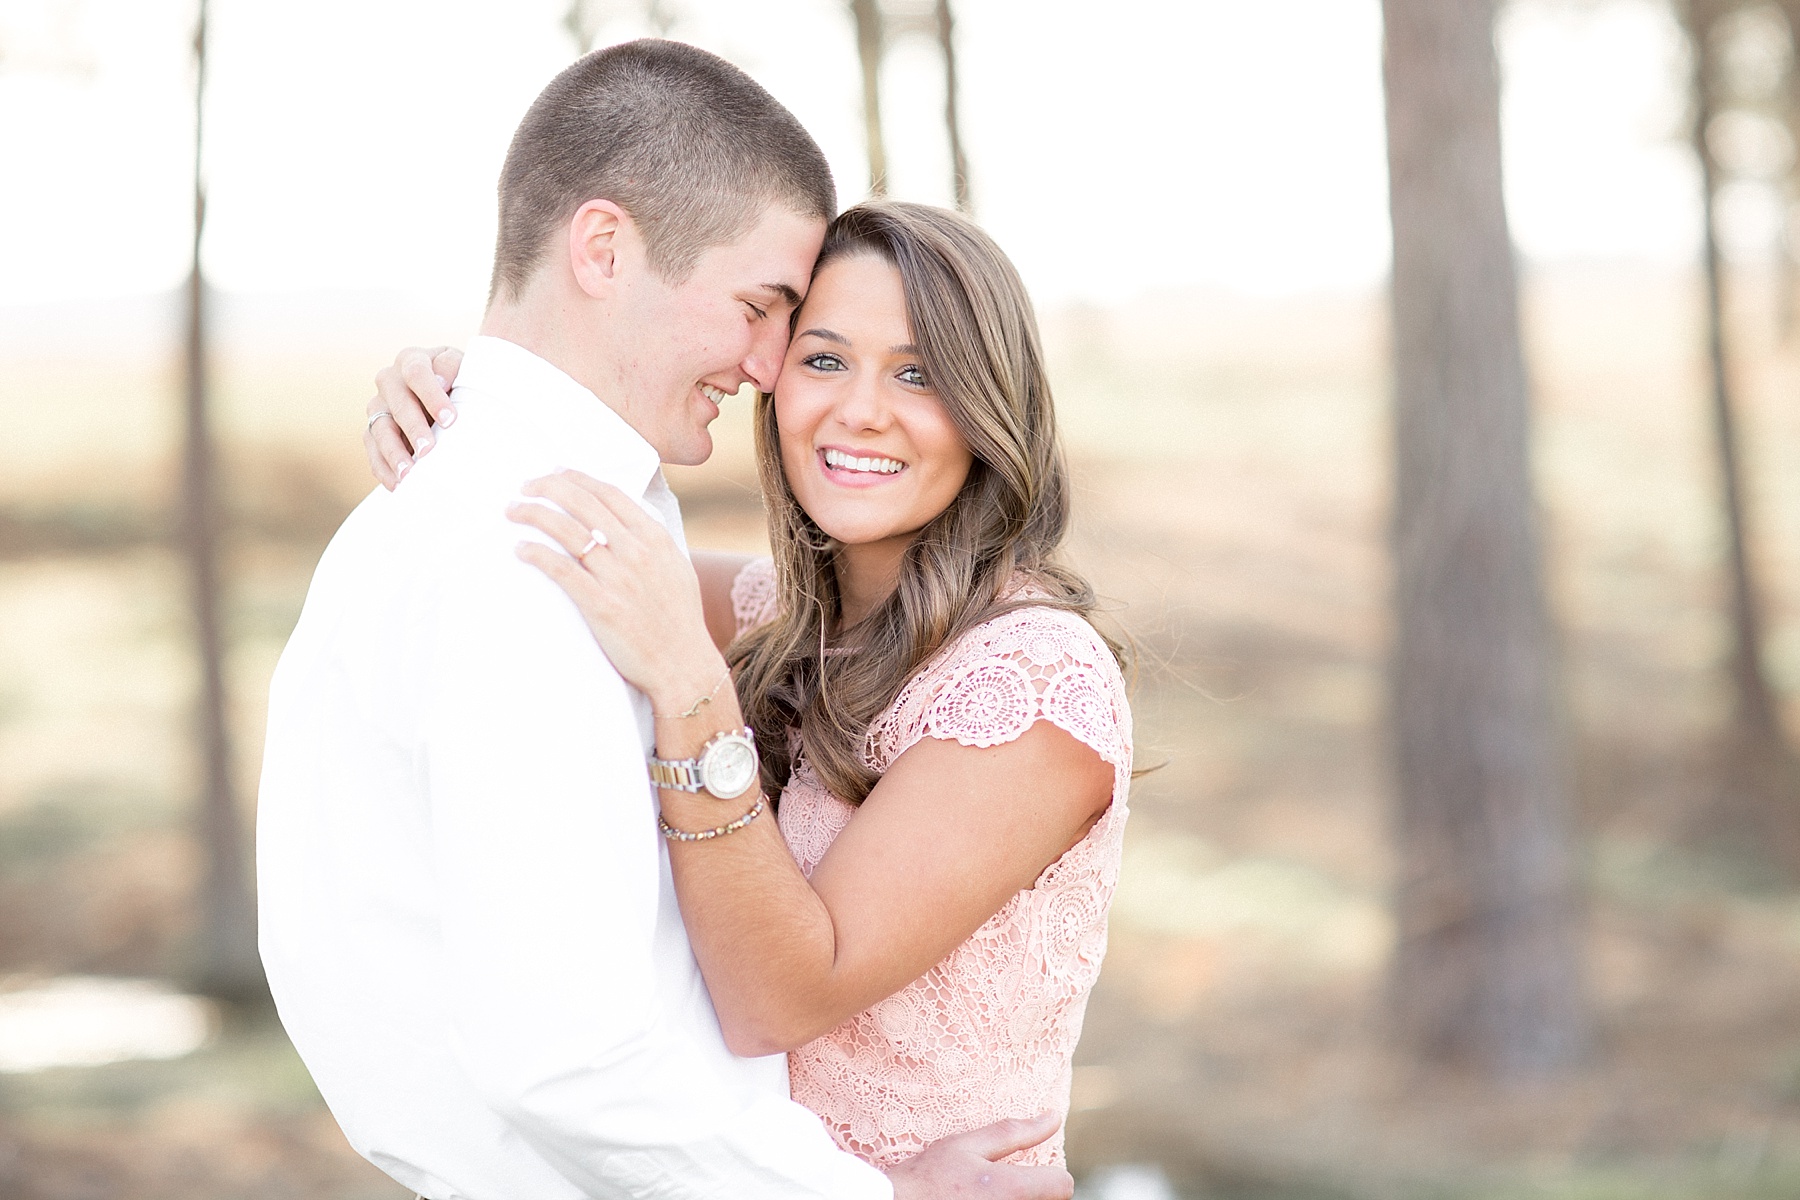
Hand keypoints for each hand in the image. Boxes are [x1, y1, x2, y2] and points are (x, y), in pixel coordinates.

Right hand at [365, 345, 462, 488]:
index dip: (432, 396)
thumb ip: (454, 368)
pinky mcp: (373, 429)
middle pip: (397, 403)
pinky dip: (383, 468)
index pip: (417, 374)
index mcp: (412, 360)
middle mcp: (389, 380)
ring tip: (408, 474)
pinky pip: (372, 449)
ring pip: (379, 428)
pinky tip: (397, 484)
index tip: (450, 420)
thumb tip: (442, 381)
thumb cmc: (460, 381)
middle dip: (413, 427)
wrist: (449, 393)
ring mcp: (378, 406)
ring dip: (393, 452)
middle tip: (428, 450)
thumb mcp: (463, 368)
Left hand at [508, 470, 722, 709]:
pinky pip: (562, 570)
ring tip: (513, 510)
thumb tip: (630, 516)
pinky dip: (537, 554)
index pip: (611, 494)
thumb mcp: (677, 568)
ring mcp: (619, 579)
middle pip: (584, 504)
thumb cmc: (678, 619)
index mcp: (656, 539)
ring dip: (534, 514)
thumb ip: (653, 541)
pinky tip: (521, 548)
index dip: (578, 478)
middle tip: (525, 486)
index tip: (556, 472)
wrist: (682, 665)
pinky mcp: (601, 606)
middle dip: (549, 487)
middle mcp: (637, 553)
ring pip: (568, 531)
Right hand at [887, 1113, 1072, 1199]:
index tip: (1032, 1173)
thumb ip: (1014, 1133)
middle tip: (1001, 1187)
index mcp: (1012, 1189)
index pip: (1063, 1185)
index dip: (1051, 1174)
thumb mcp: (968, 1145)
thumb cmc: (928, 1176)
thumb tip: (1053, 1118)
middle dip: (1034, 1192)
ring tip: (987, 1197)